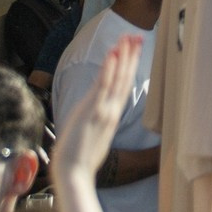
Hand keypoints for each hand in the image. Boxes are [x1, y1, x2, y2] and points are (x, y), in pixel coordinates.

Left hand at [52, 36, 139, 184]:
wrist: (73, 175)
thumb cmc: (79, 161)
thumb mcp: (94, 138)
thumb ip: (97, 123)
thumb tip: (96, 117)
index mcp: (111, 116)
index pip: (123, 86)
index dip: (129, 66)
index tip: (134, 49)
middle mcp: (111, 111)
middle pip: (125, 78)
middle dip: (131, 56)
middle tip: (137, 36)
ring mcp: (103, 110)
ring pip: (117, 78)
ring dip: (123, 56)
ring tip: (127, 37)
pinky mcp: (93, 112)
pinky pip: (102, 86)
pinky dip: (109, 69)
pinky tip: (113, 54)